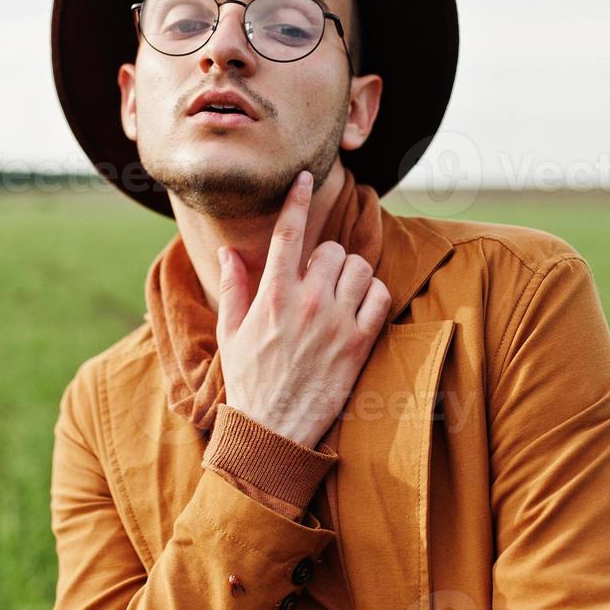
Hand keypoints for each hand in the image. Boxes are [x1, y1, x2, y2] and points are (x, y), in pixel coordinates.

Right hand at [215, 170, 392, 448]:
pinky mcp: (360, 342)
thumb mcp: (231, 332)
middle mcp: (307, 302)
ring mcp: (336, 322)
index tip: (305, 177)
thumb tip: (229, 252)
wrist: (273, 432)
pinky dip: (373, 295)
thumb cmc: (248, 381)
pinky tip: (358, 308)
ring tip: (339, 293)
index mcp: (272, 295)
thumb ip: (234, 287)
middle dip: (326, 258)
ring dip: (351, 274)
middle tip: (317, 279)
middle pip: (332, 249)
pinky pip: (380, 297)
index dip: (298, 199)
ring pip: (360, 268)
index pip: (288, 233)